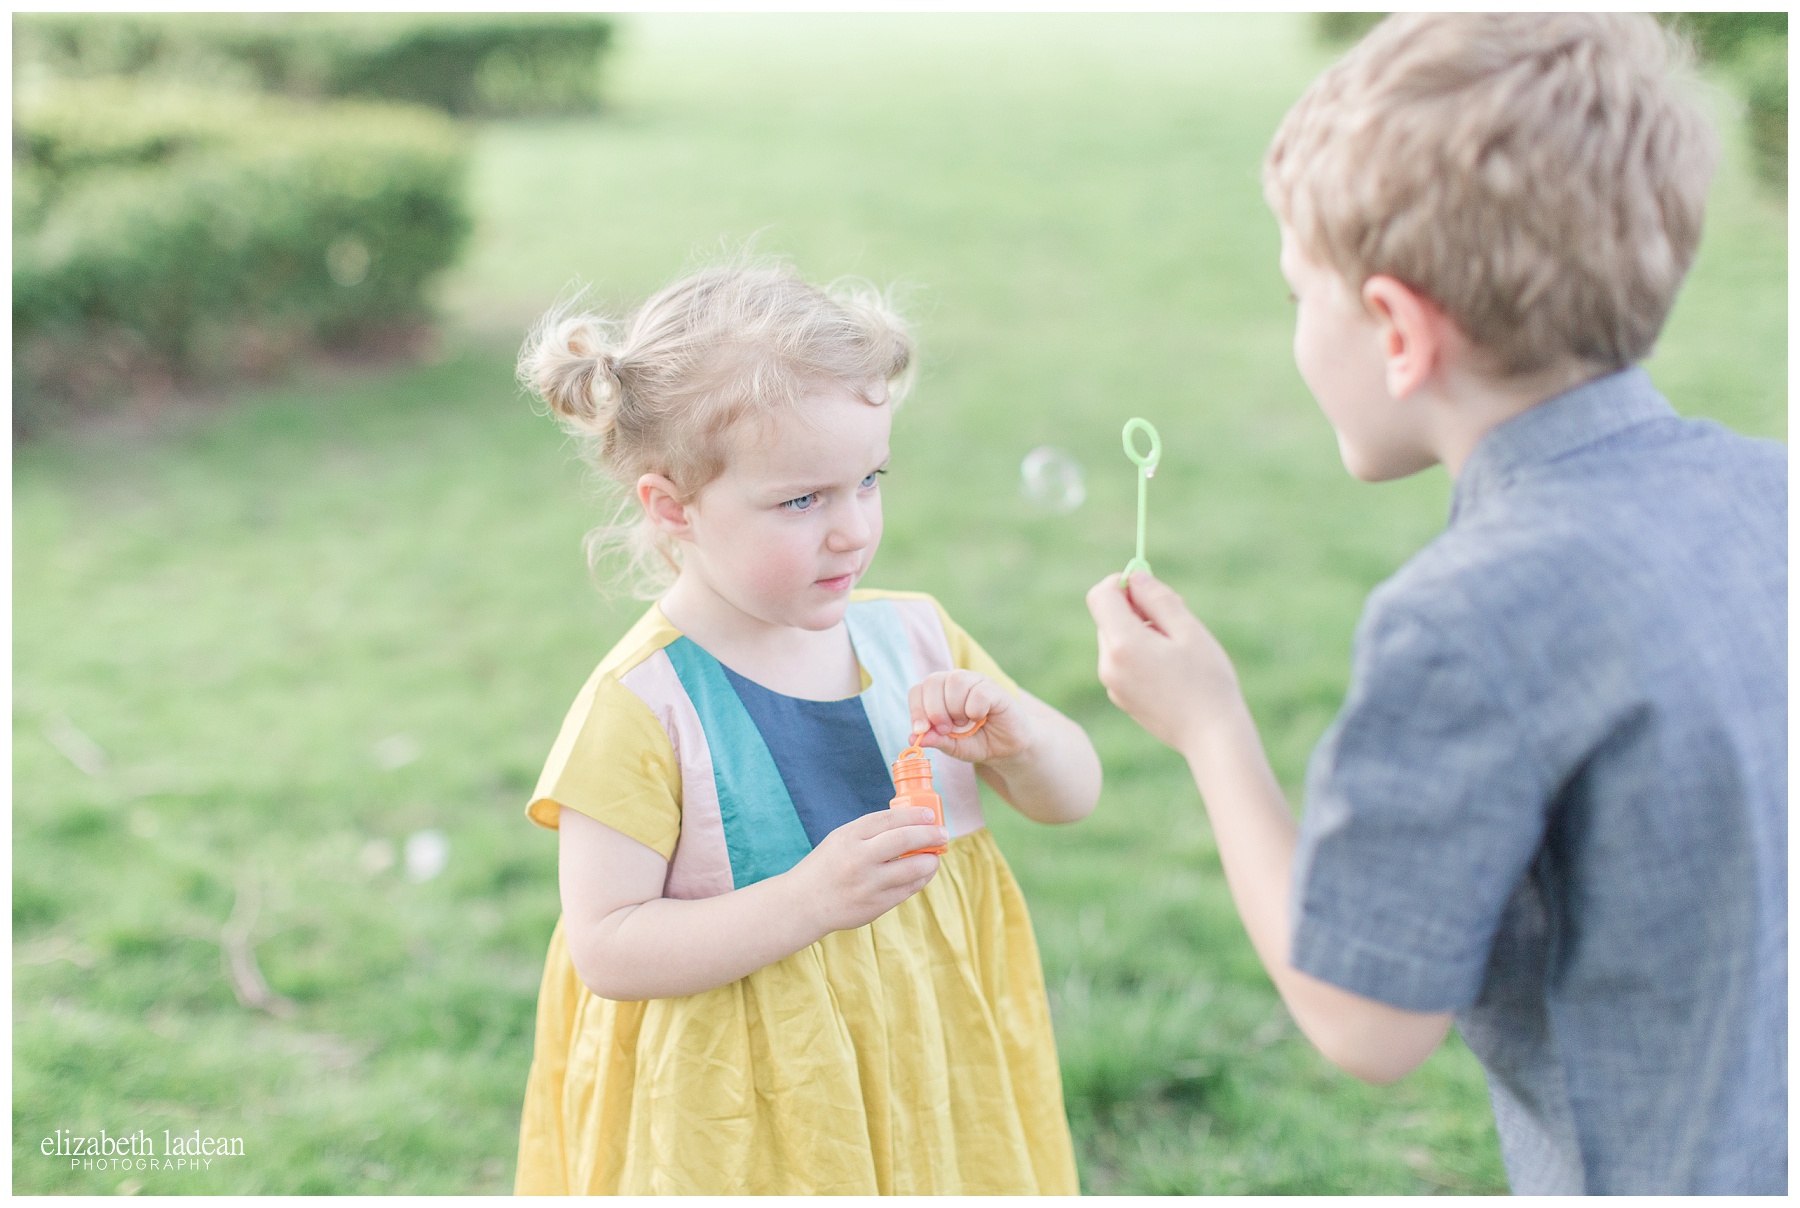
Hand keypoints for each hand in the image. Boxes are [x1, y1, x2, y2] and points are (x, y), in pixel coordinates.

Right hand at [788, 807, 946, 933]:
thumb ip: (871, 830)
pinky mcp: (876, 906)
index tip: (931, 815)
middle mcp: (859, 859)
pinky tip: (923, 872)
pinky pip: (908, 890)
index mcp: (849, 837)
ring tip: (935, 856)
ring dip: (931, 860)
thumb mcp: (841, 839)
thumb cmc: (828, 865)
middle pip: (905, 840)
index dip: (915, 815)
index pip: (890, 819)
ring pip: (913, 868)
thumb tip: (913, 823)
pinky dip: (920, 878)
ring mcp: (868, 884)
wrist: (804, 903)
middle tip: (943, 833)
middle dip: (931, 834)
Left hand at [907, 669, 1030, 763]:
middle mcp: (956, 682)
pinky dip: (974, 710)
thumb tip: (913, 738)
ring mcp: (976, 682)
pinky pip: (978, 692)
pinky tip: (980, 718)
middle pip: (933, 681)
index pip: (918, 690)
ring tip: (964, 724)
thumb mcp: (953, 747)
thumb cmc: (978, 742)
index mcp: (940, 693)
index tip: (920, 730)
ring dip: (955, 709)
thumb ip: (935, 740)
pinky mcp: (995, 689)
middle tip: (946, 730)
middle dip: (934, 710)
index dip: (916, 709)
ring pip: (955, 681)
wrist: (1007, 749)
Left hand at [1086, 570, 1246, 756]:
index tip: (1148, 587)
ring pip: (1115, 639)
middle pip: (1107, 617)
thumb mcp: (1187, 630)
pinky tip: (1171, 670)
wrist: (1211, 736)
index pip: (1100, 596)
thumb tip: (1134, 576)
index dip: (1121, 583)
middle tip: (1175, 617)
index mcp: (1123, 643)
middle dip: (1135, 609)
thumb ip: (1157, 598)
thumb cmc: (1207, 680)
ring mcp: (1111, 684)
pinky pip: (1121, 662)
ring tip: (1177, 648)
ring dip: (1139, 632)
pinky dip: (1139, 655)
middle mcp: (1108, 664)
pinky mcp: (1120, 697)